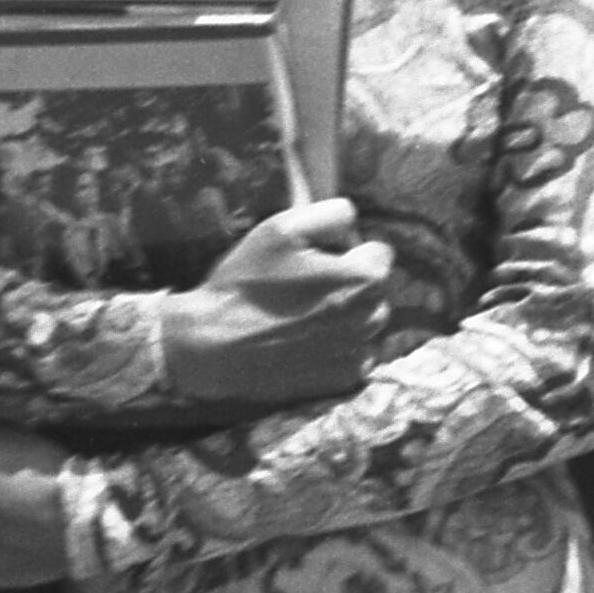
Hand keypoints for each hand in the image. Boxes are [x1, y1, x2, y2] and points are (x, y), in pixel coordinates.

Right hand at [154, 195, 395, 409]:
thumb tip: (351, 218)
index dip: (351, 251)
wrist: (213, 345)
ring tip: (307, 315)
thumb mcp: (280, 229)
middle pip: (376, 290)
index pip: (381, 253)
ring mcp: (357, 352)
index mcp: (363, 278)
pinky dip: (341, 349)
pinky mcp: (342, 379)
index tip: (324, 258)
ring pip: (369, 323)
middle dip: (354, 284)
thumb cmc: (245, 283)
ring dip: (350, 316)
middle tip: (311, 288)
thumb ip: (329, 214)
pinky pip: (357, 356)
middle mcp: (370, 317)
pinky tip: (308, 341)